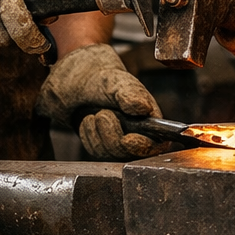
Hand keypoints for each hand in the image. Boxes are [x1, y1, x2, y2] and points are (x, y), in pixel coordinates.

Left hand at [37, 43, 164, 160]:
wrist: (78, 83)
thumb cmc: (103, 80)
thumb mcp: (116, 82)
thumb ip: (130, 93)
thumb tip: (143, 107)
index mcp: (150, 120)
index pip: (156, 144)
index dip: (143, 147)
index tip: (127, 139)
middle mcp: (139, 135)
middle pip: (129, 153)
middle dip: (112, 135)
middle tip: (103, 113)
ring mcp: (120, 143)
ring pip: (110, 154)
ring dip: (98, 133)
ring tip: (96, 113)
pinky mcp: (103, 148)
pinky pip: (95, 151)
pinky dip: (88, 135)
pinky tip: (88, 121)